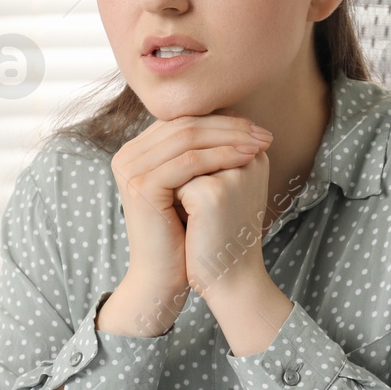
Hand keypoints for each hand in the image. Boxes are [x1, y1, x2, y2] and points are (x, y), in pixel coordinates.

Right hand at [101, 115, 271, 334]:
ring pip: (188, 139)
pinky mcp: (141, 185)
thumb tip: (235, 114)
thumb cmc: (183, 233)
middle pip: (185, 125)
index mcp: (136, 151)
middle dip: (229, 126)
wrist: (164, 276)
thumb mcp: (192, 185)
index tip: (257, 128)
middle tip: (263, 132)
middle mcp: (127, 155)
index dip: (222, 120)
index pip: (183, 120)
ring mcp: (131, 168)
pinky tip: (248, 158)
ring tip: (261, 144)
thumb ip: (200, 151)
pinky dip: (222, 156)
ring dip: (230, 138)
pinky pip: (189, 162)